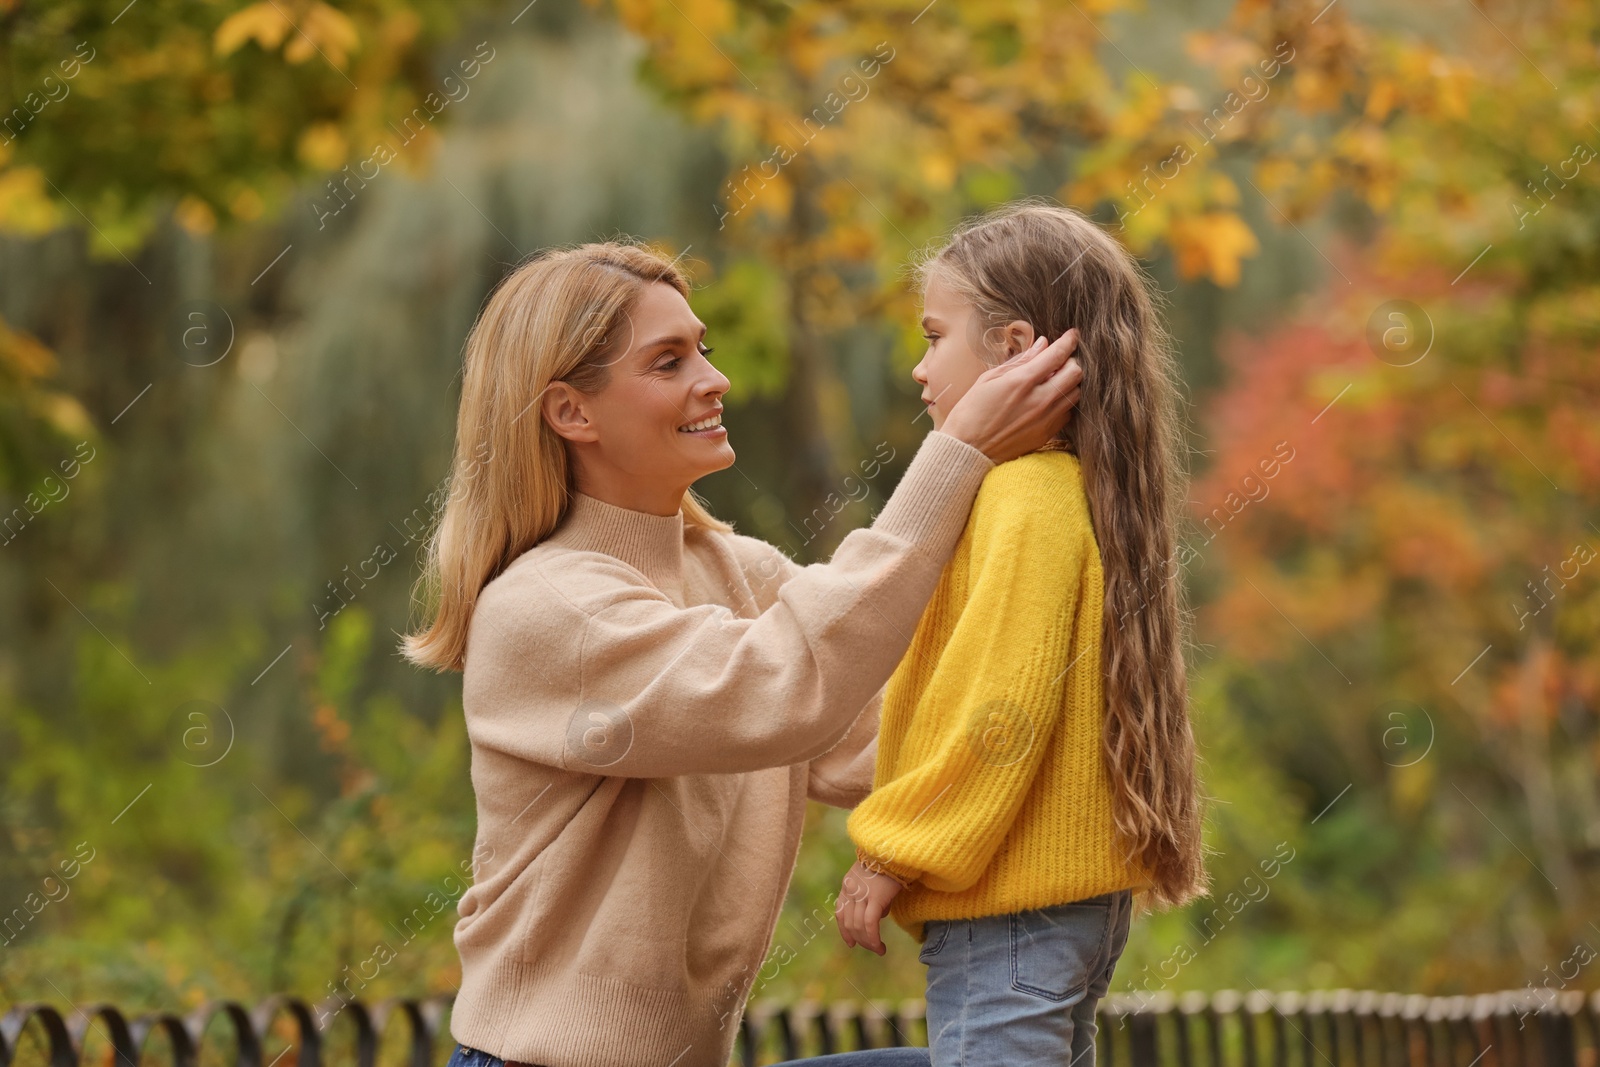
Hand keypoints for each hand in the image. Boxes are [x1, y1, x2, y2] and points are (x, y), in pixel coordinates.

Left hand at [835, 859, 905, 955]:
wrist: (895, 848)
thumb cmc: (889, 862)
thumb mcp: (873, 878)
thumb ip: (871, 896)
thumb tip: (879, 914)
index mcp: (847, 884)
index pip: (840, 912)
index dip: (844, 930)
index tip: (851, 943)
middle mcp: (850, 890)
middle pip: (849, 923)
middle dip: (859, 939)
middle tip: (872, 948)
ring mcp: (861, 894)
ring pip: (858, 926)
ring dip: (867, 942)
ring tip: (878, 950)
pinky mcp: (875, 897)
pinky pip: (870, 924)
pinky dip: (873, 938)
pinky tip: (880, 946)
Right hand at [939, 330, 1083, 462]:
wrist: (968, 451)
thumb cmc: (971, 412)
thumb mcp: (989, 379)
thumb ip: (1020, 361)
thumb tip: (1043, 345)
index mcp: (1021, 382)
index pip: (1057, 355)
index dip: (1069, 341)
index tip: (1072, 335)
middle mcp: (1038, 400)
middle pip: (1075, 373)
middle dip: (1071, 361)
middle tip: (1059, 361)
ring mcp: (1045, 419)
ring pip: (1076, 393)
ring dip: (1069, 382)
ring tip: (1053, 380)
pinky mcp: (1047, 434)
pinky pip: (1067, 412)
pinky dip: (1063, 402)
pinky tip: (1048, 400)